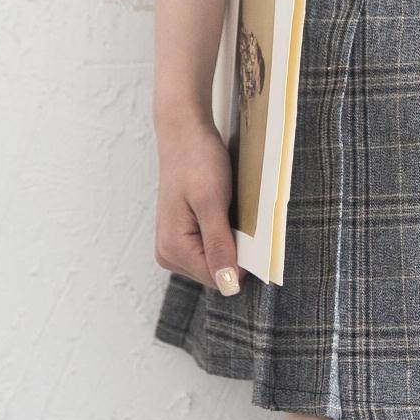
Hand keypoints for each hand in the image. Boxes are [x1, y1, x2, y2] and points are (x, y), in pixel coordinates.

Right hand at [155, 120, 241, 296]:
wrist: (185, 134)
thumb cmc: (198, 162)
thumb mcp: (212, 203)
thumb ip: (218, 246)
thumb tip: (228, 285)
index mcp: (173, 250)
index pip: (219, 279)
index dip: (241, 262)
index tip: (251, 233)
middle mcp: (168, 254)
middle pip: (216, 274)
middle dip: (234, 251)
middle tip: (235, 216)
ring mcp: (173, 247)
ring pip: (216, 263)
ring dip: (230, 243)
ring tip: (226, 211)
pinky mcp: (181, 237)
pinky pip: (211, 249)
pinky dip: (224, 236)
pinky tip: (222, 213)